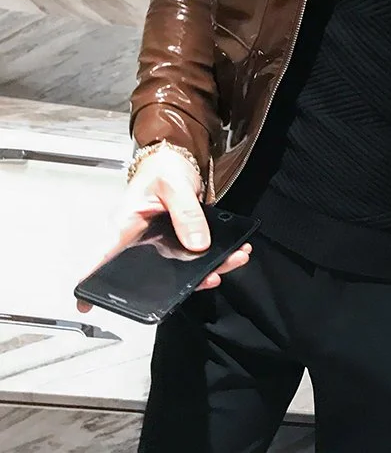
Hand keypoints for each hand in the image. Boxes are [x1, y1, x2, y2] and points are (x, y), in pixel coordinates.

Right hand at [76, 147, 251, 312]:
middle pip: (153, 273)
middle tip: (212, 277)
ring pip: (180, 268)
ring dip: (209, 268)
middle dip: (186, 281)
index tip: (86, 303)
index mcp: (125, 225)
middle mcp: (139, 240)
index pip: (101, 256)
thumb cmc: (163, 168)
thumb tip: (197, 244)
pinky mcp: (176, 241)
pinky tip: (232, 253)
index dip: (91, 281)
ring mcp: (159, 243)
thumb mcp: (175, 186)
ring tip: (233, 259)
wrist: (176, 158)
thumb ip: (186, 214)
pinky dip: (215, 257)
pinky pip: (194, 257)